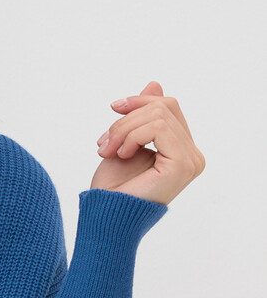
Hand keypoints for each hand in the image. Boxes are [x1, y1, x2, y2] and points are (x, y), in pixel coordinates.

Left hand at [91, 81, 204, 205]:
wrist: (105, 215)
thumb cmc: (113, 185)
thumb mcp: (125, 139)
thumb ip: (143, 114)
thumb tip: (156, 82)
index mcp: (182, 149)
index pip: (168, 106)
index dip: (139, 101)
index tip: (113, 108)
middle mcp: (193, 155)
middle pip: (163, 107)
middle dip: (127, 118)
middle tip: (104, 142)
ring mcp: (191, 160)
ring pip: (157, 116)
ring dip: (123, 129)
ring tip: (108, 150)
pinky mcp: (183, 164)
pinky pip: (157, 128)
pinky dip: (131, 136)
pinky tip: (121, 154)